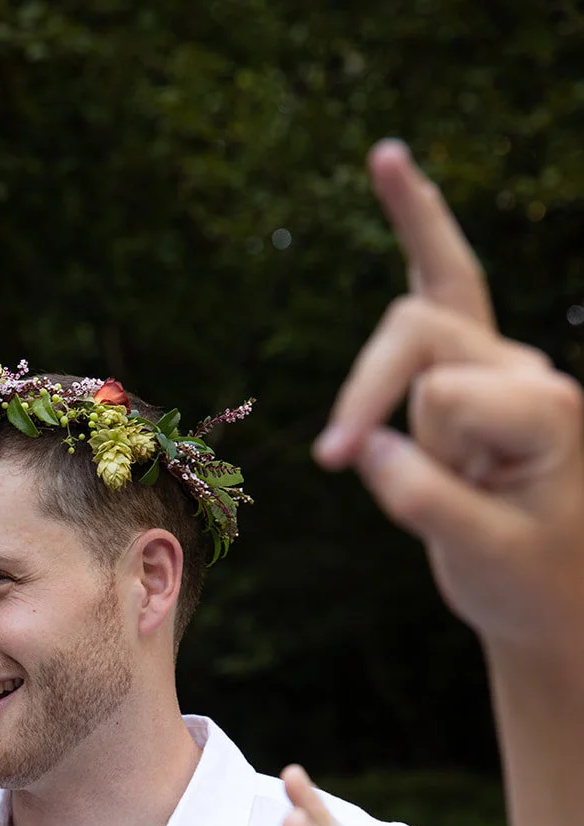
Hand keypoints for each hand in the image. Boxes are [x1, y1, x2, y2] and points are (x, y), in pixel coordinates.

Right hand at [314, 139, 583, 656]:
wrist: (554, 601)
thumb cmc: (530, 582)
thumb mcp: (484, 556)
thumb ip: (427, 501)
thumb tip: (362, 450)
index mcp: (547, 410)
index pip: (444, 387)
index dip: (399, 437)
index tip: (379, 491)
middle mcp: (530, 373)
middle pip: (421, 331)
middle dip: (369, 393)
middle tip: (331, 463)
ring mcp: (501, 368)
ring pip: (412, 325)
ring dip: (375, 390)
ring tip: (360, 456)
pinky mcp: (471, 375)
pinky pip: (444, 281)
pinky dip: (419, 227)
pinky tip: (388, 162)